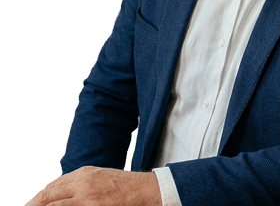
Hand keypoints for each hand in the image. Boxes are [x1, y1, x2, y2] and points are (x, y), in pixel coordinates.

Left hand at [25, 165, 161, 205]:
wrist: (145, 191)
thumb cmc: (124, 187)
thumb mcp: (100, 178)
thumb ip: (80, 184)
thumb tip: (60, 196)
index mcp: (83, 173)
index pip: (51, 187)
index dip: (36, 200)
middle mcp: (82, 184)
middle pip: (47, 196)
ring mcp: (87, 199)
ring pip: (54, 205)